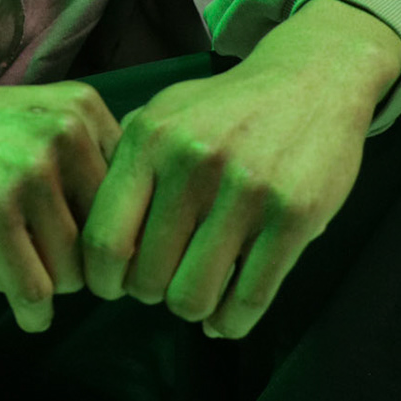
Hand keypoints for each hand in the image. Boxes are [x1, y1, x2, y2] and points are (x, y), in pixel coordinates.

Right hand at [0, 78, 121, 332]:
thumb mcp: (28, 128)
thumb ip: (80, 170)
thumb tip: (129, 259)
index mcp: (83, 110)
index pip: (131, 203)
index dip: (95, 235)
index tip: (49, 232)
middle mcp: (67, 133)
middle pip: (107, 244)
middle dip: (66, 265)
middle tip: (16, 252)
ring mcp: (31, 172)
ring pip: (73, 276)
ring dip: (34, 283)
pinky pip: (36, 294)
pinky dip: (24, 309)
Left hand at [73, 42, 375, 339]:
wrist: (313, 79)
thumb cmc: (228, 108)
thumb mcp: (166, 112)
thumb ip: (126, 161)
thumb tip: (88, 230)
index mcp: (150, 140)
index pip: (104, 239)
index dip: (102, 279)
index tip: (112, 286)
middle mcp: (193, 163)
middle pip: (147, 278)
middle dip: (150, 293)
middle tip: (163, 282)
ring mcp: (247, 190)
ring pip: (193, 297)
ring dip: (191, 307)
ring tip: (196, 292)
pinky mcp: (294, 215)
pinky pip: (248, 299)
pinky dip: (231, 321)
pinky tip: (227, 314)